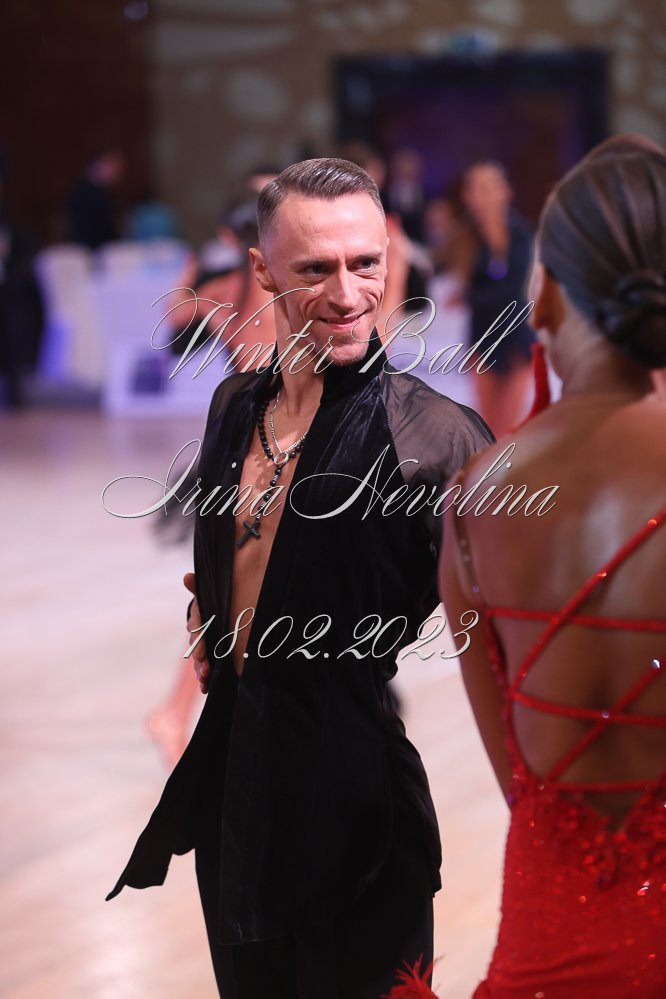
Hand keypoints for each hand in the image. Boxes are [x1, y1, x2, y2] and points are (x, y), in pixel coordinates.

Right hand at [184, 571, 210, 693]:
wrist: (213, 613)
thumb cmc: (210, 603)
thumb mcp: (206, 595)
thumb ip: (197, 587)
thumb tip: (188, 576)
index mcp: (198, 620)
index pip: (196, 630)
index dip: (198, 642)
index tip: (201, 653)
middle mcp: (197, 636)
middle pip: (197, 649)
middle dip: (200, 660)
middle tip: (205, 669)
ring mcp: (201, 648)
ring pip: (199, 661)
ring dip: (201, 672)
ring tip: (205, 681)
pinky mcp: (207, 657)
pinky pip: (204, 668)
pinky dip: (205, 679)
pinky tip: (206, 688)